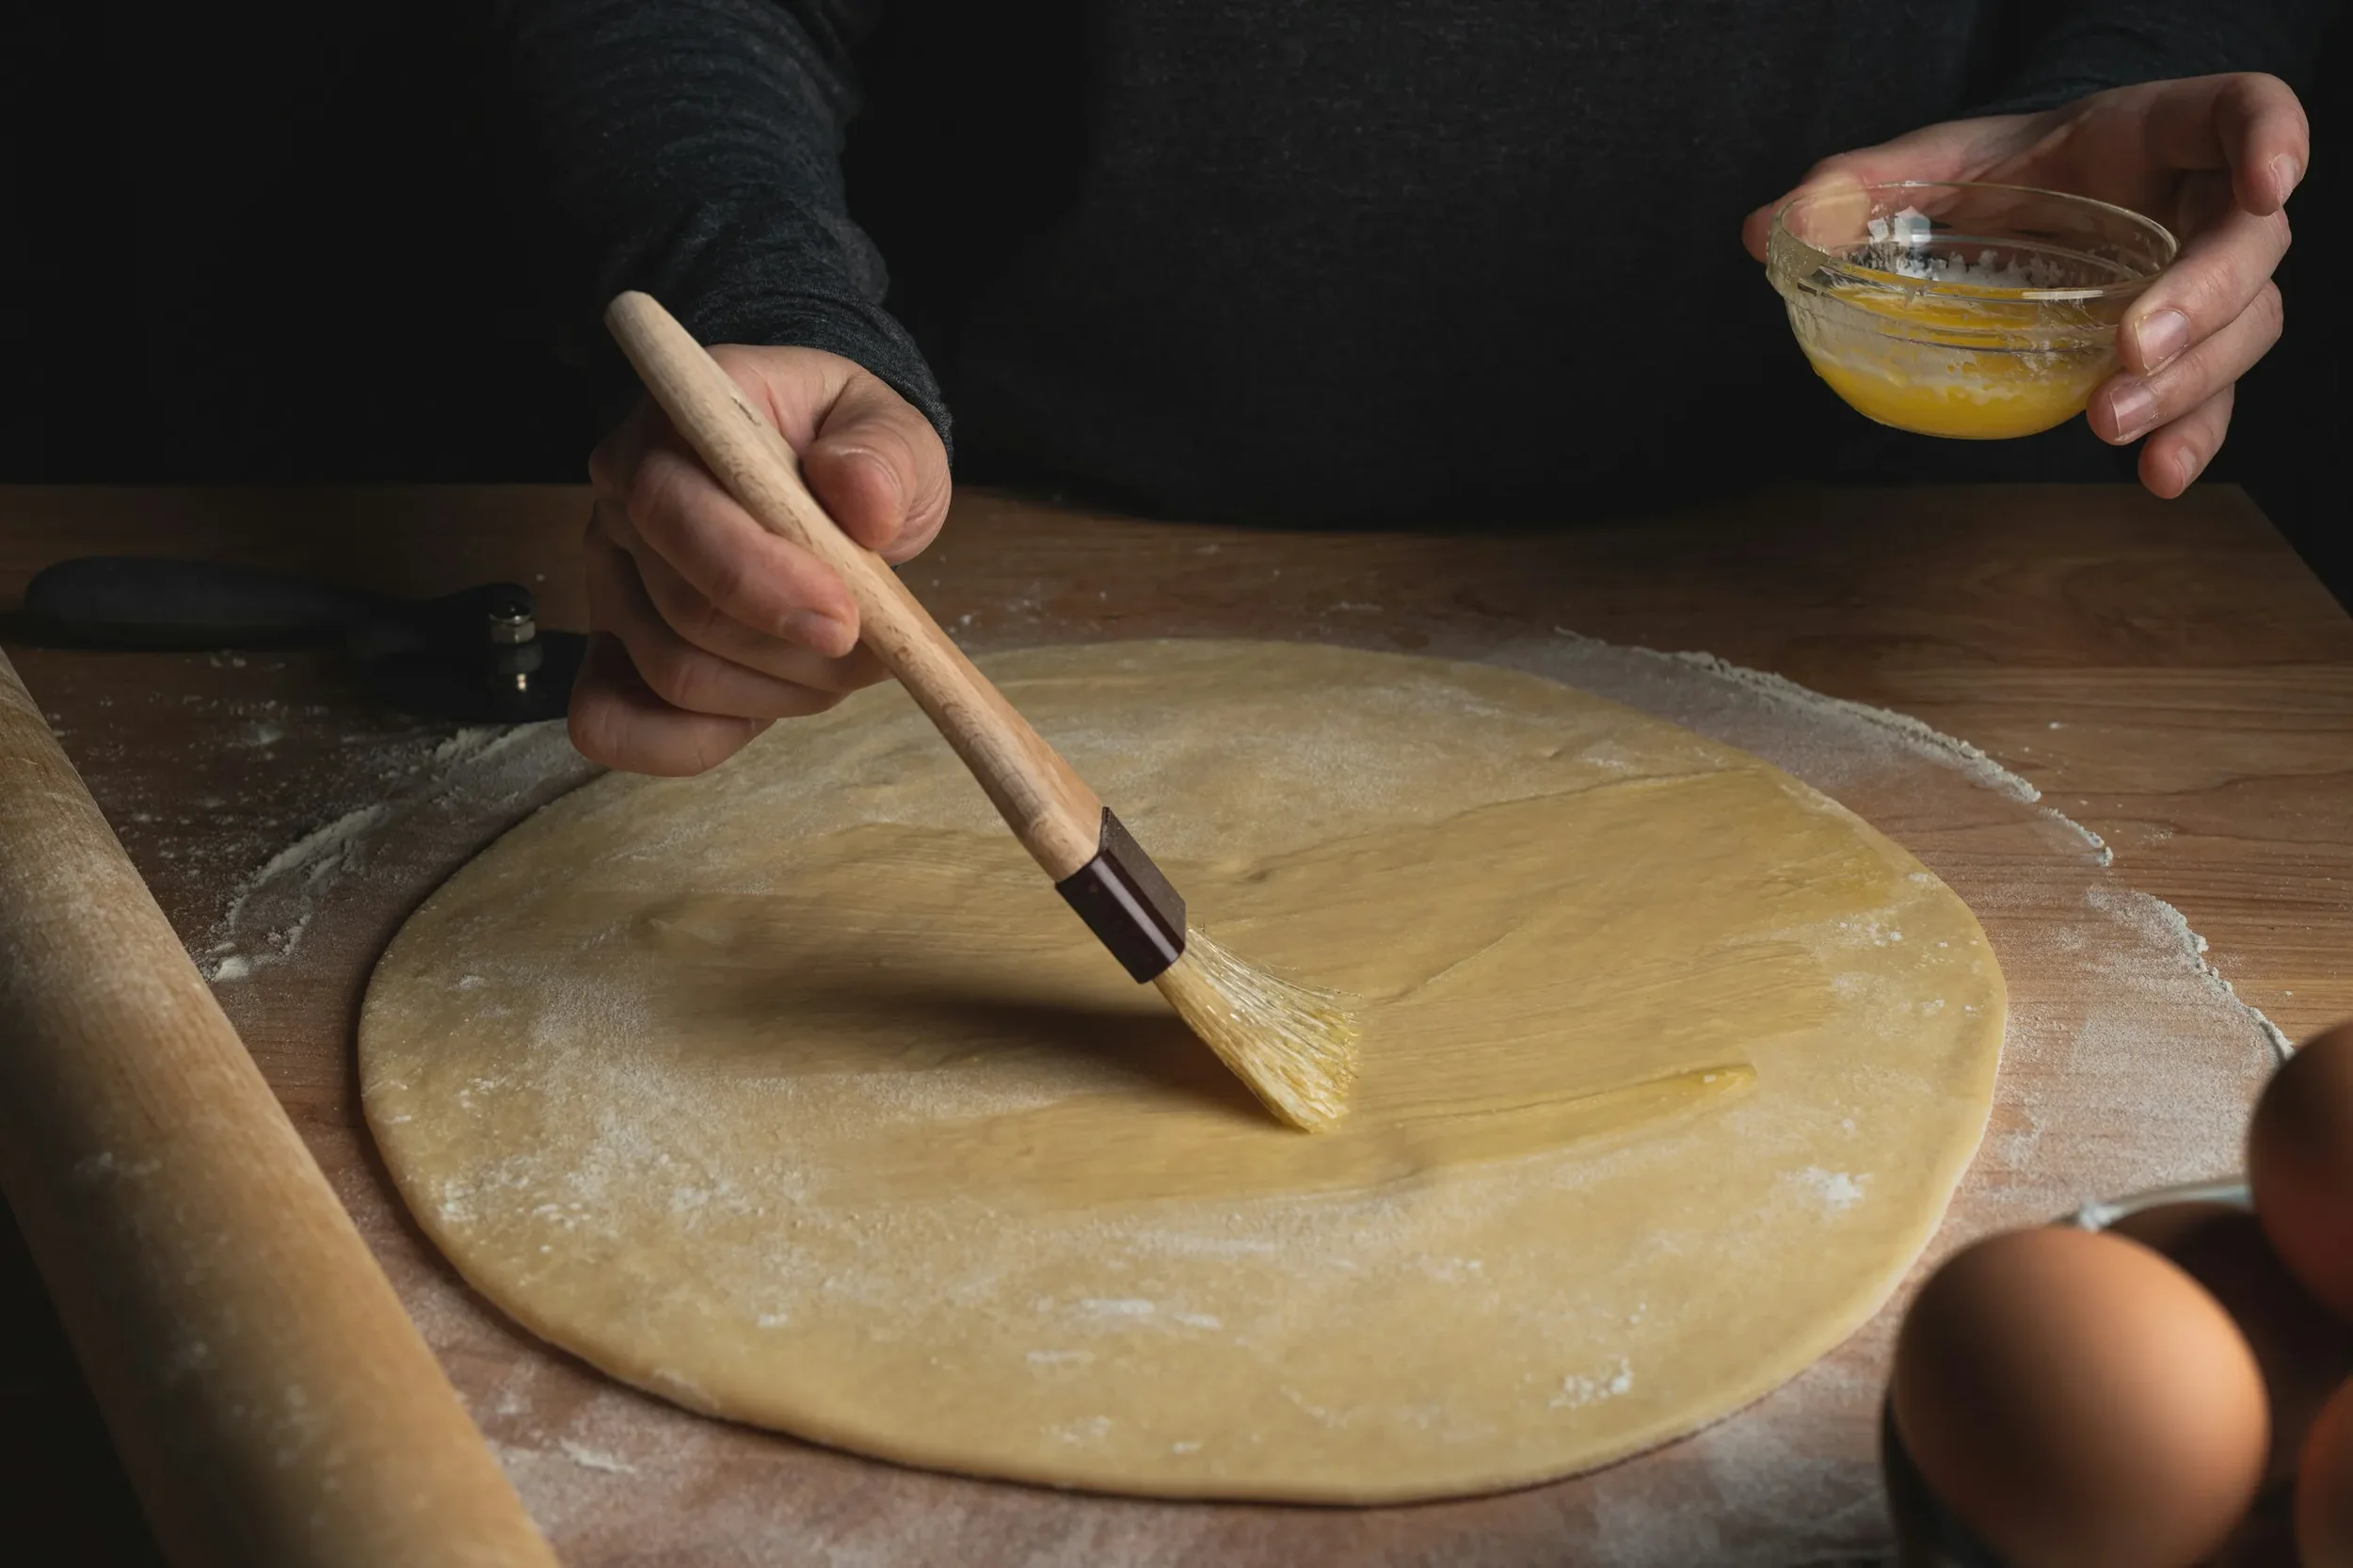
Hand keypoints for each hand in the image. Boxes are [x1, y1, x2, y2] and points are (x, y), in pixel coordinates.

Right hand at [573, 345, 949, 775]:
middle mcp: (621, 504)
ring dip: (781, 690)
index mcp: (674, 426)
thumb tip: (861, 494)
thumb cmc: (853, 454)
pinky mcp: (614, 653)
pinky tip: (766, 707)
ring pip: (675, 677)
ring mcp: (611, 585)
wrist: (834, 490)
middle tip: (876, 648)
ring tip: (843, 662)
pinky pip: (617, 726)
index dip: (756, 579)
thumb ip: (884, 453)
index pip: (674, 511)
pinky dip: (699, 741)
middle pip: (685, 612)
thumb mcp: (892, 430)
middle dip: (796, 651)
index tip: (845, 620)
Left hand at [1744, 74, 2307, 497]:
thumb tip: (1759, 230)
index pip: (2249, 112)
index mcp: (2159, 136)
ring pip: (2247, 330)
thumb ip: (1860, 186)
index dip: (2275, 137)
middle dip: (2204, 304)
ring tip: (2109, 424)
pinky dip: (2190, 436)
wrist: (2030, 201)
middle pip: (2252, 249)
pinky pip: (2212, 396)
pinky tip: (2156, 476)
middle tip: (2132, 352)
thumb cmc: (2007, 173)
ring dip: (2189, 385)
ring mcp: (2204, 285)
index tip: (2268, 183)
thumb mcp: (1935, 167)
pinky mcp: (2186, 352)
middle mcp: (2203, 206)